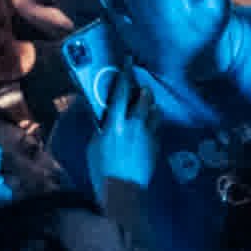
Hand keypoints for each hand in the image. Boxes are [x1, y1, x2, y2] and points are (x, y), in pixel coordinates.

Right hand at [82, 65, 157, 197]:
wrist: (121, 190)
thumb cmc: (101, 169)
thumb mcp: (94, 145)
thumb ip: (101, 126)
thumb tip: (103, 112)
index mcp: (114, 124)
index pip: (121, 92)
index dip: (125, 74)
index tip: (129, 60)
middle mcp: (134, 125)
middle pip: (144, 98)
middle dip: (143, 90)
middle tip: (139, 88)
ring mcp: (148, 135)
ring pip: (154, 110)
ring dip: (150, 105)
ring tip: (144, 106)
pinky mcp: (156, 144)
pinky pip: (157, 125)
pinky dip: (153, 120)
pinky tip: (147, 124)